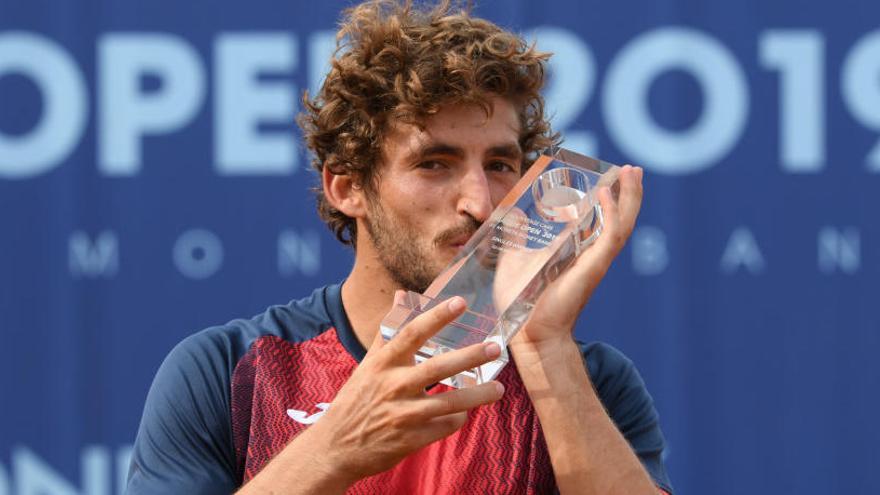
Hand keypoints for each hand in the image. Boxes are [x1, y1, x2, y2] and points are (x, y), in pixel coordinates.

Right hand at [303, 294, 505, 484]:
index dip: (437, 316)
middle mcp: (393, 385)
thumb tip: (401, 295)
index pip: (412, 332)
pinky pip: (445, 426)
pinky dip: (458, 419)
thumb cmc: (356, 400)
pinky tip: (463, 413)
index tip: (460, 303)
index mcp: (383, 363)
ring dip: (478, 395)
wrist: (336, 447)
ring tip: (499, 389)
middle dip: (470, 356)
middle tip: (495, 347)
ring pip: (450, 403)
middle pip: (438, 367)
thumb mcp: (368, 364)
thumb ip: (389, 330)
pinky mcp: (411, 439)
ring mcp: (403, 414)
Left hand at [510, 165, 643, 353]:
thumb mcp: (515, 259)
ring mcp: (594, 262)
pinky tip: (606, 193)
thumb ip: (518, 238)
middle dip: (629, 193)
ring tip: (632, 173)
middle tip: (632, 169)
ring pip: (622, 225)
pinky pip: (609, 237)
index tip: (613, 174)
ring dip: (629, 198)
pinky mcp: (592, 269)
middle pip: (619, 219)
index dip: (610, 198)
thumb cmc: (522, 303)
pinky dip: (611, 214)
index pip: (600, 220)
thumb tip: (513, 216)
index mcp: (577, 251)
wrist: (527, 333)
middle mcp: (591, 255)